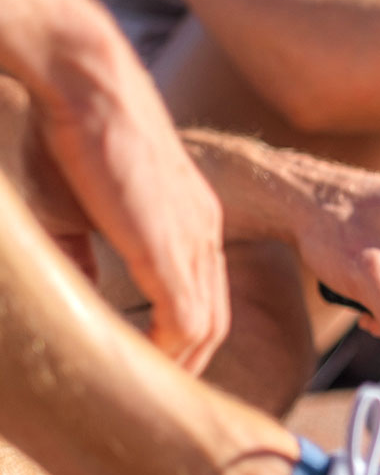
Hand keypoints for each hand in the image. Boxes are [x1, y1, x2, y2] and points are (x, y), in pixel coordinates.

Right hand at [35, 59, 229, 373]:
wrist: (85, 80)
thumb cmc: (71, 134)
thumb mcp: (77, 206)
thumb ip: (85, 252)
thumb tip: (78, 290)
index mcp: (193, 221)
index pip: (204, 294)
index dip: (182, 334)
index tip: (154, 361)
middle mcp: (206, 234)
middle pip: (213, 320)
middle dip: (188, 362)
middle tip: (159, 394)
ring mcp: (196, 240)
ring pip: (206, 326)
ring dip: (181, 365)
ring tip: (150, 393)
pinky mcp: (173, 247)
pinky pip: (187, 320)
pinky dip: (171, 351)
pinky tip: (145, 367)